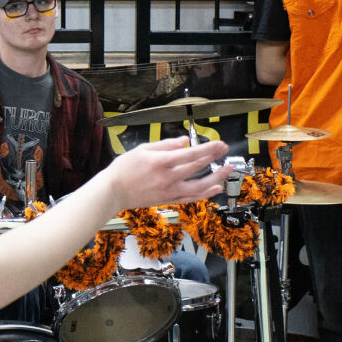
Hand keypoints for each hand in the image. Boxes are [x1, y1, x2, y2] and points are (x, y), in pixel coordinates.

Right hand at [102, 137, 229, 210]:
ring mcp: (170, 191)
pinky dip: (206, 193)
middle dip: (215, 157)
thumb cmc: (124, 168)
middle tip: (225, 149)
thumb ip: (165, 145)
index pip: (191, 154)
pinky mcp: (169, 200)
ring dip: (217, 177)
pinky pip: (192, 198)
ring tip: (227, 168)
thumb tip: (184, 141)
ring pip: (200, 186)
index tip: (221, 144)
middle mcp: (168, 177)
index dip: (209, 148)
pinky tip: (216, 187)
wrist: (113, 191)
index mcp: (161, 162)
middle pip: (198, 167)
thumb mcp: (143, 149)